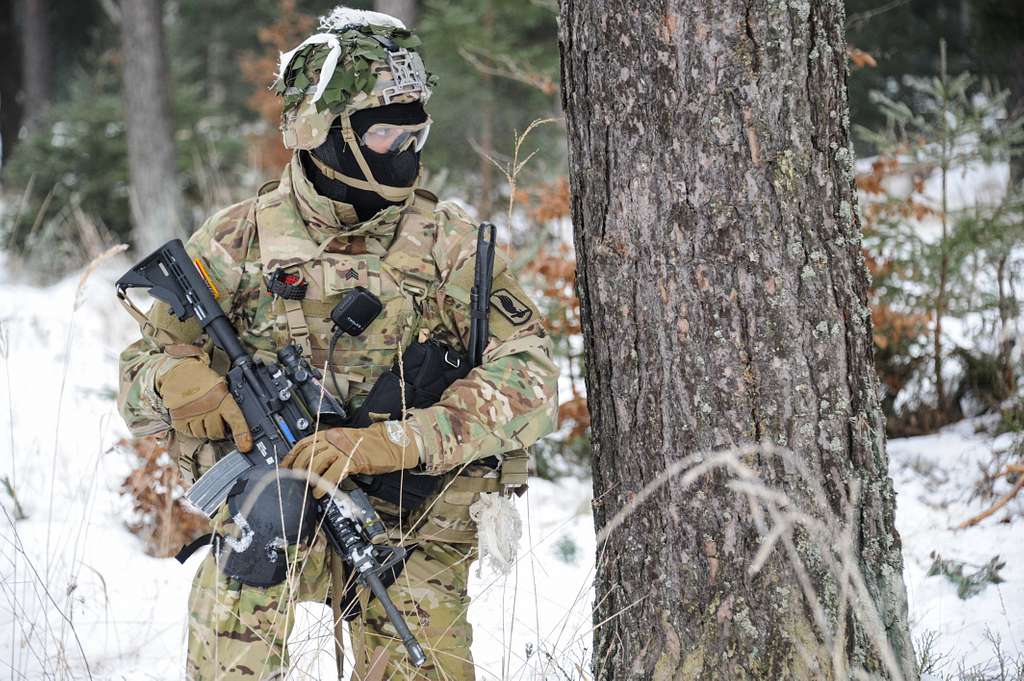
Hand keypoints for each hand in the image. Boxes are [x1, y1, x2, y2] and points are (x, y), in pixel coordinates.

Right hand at [156, 357, 252, 451]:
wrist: (180, 372)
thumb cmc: (203, 380)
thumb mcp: (222, 388)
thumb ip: (228, 404)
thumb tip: (236, 425)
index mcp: (222, 398)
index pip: (235, 419)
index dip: (242, 434)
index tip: (245, 446)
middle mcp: (208, 408)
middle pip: (218, 433)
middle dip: (219, 429)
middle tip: (217, 419)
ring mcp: (192, 415)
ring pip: (203, 435)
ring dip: (205, 429)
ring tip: (203, 415)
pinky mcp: (179, 419)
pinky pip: (189, 433)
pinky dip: (192, 428)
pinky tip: (193, 417)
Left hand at [281, 422, 419, 497]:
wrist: (389, 443)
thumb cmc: (368, 445)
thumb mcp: (344, 443)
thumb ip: (328, 450)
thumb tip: (310, 465)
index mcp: (329, 434)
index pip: (303, 443)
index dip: (291, 456)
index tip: (284, 467)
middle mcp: (334, 439)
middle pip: (308, 453)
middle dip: (298, 468)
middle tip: (294, 481)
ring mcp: (343, 448)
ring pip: (318, 461)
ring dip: (309, 477)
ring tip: (307, 489)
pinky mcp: (353, 459)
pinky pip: (333, 472)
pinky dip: (324, 484)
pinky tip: (320, 492)